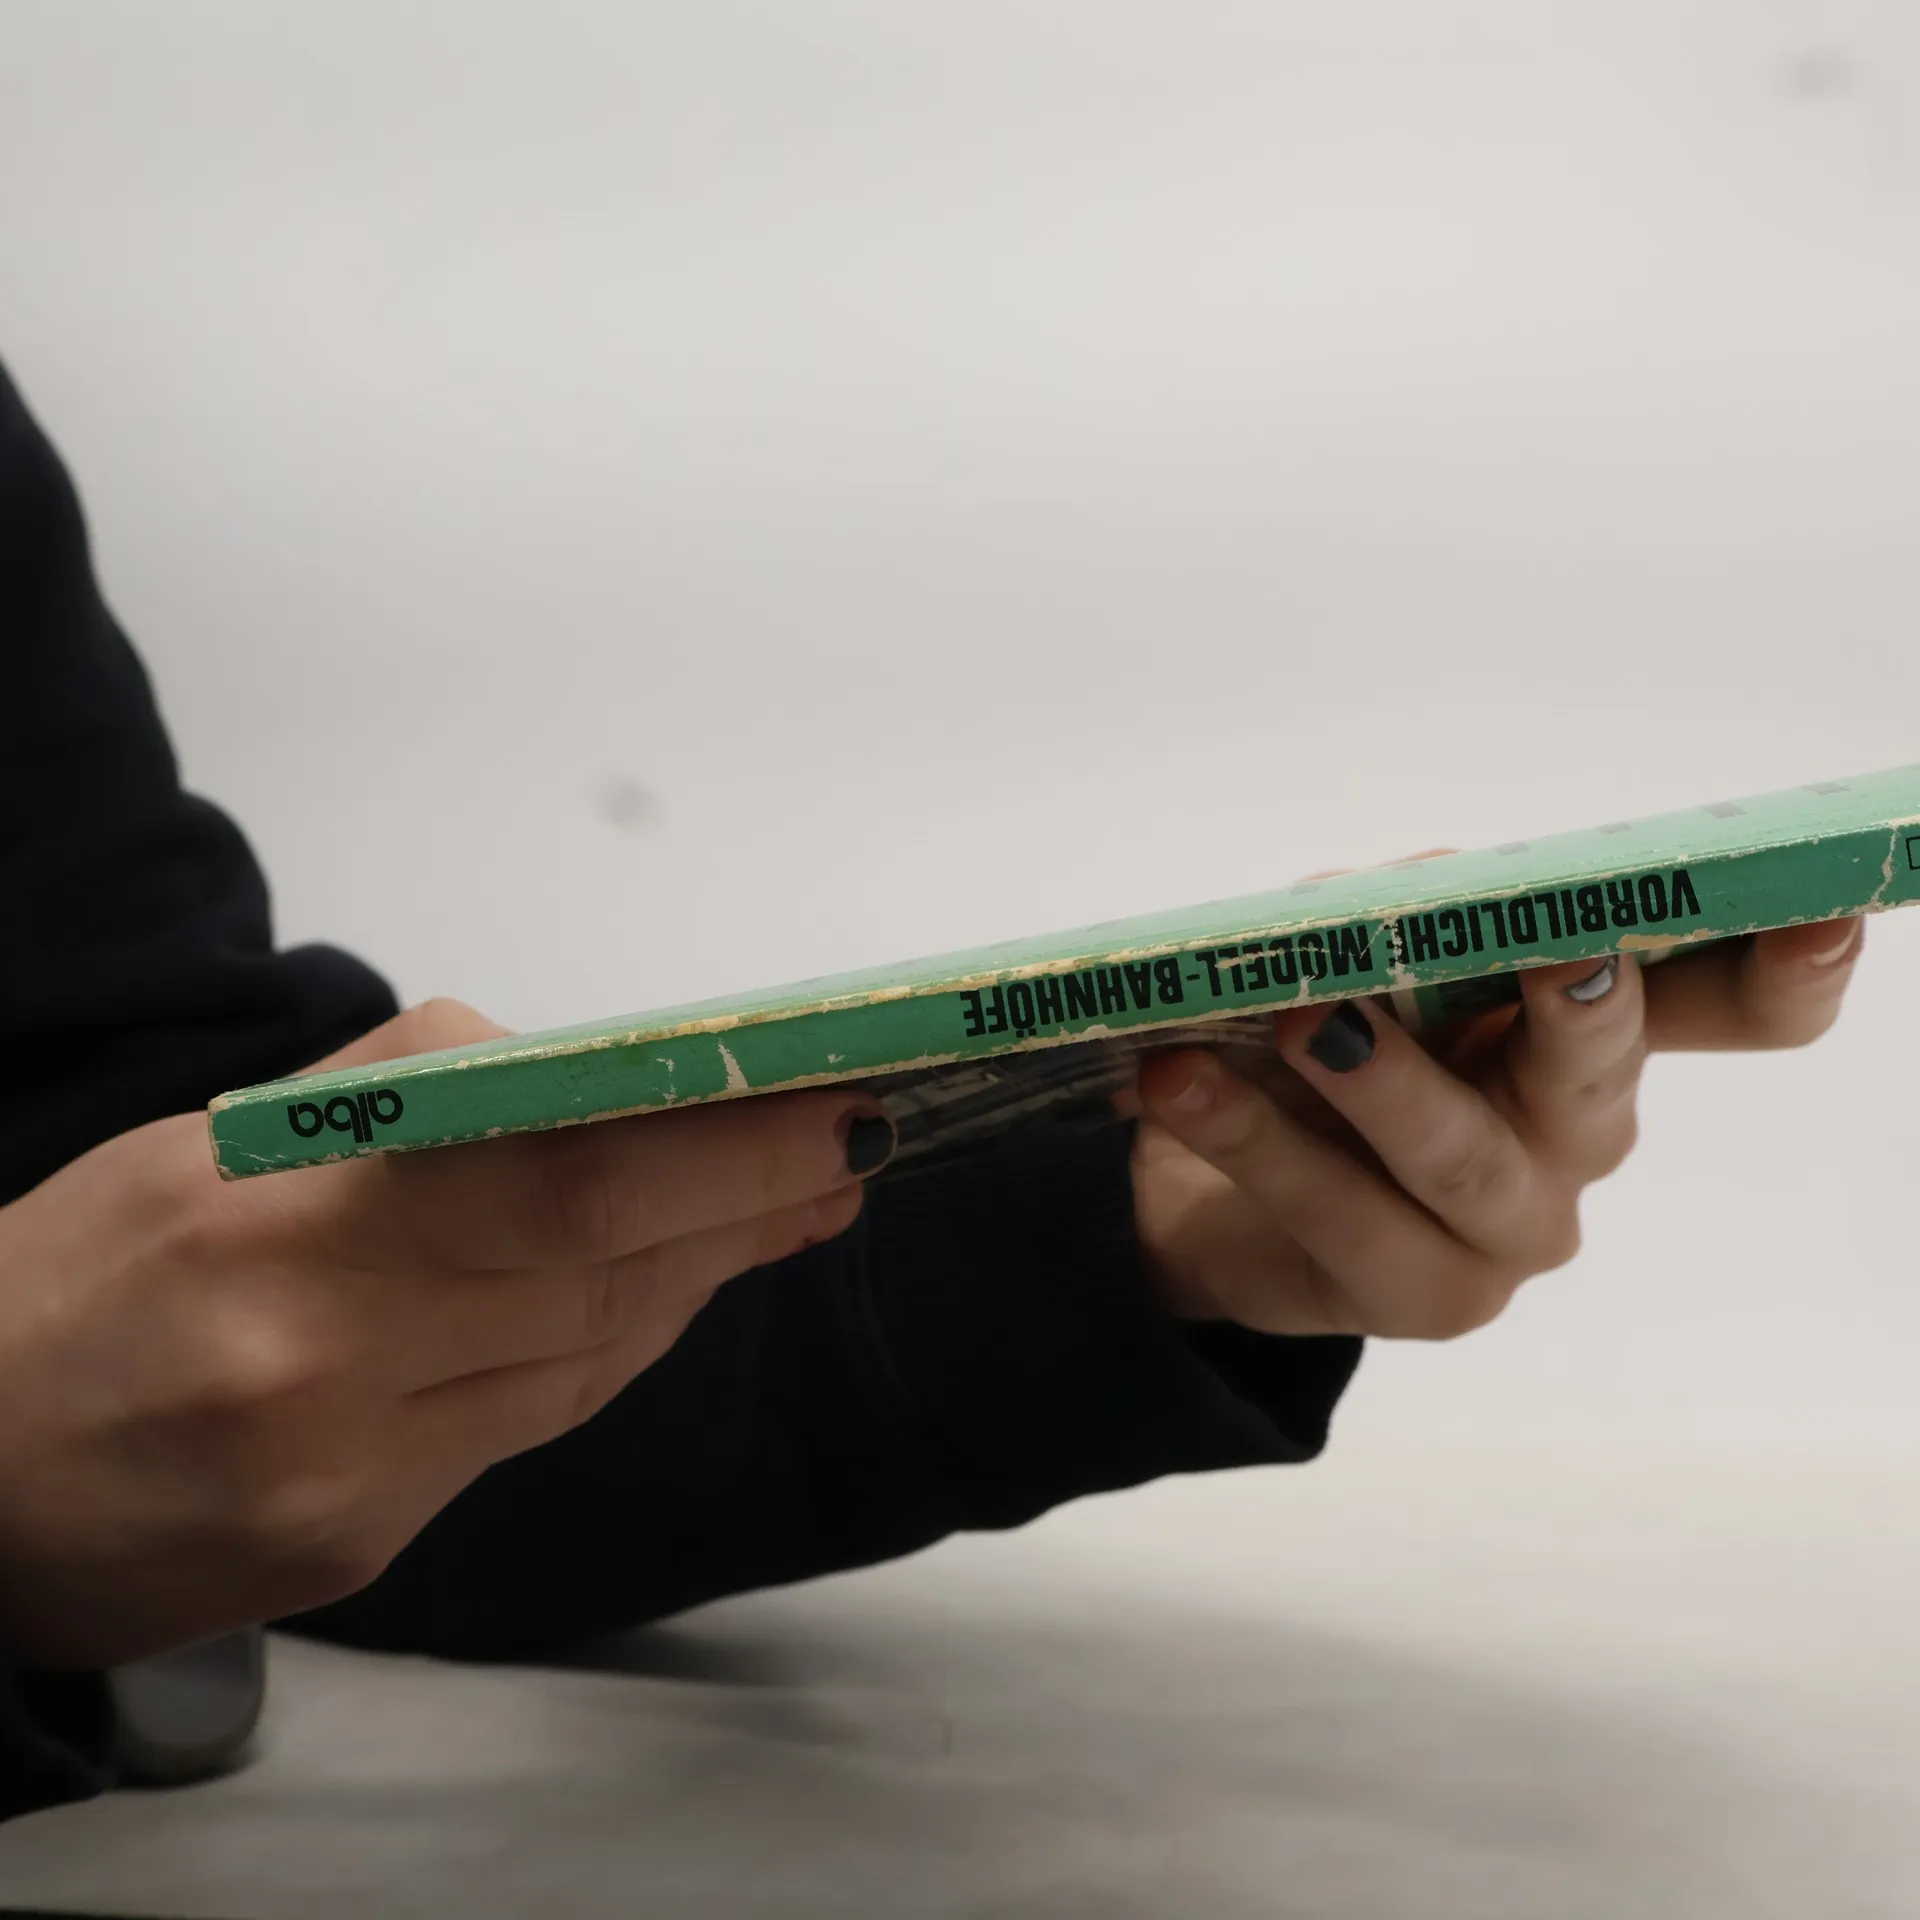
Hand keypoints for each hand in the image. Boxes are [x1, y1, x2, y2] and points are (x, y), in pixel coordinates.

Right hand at [0, 1000, 892, 1666]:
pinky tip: (659, 1292)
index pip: (555, 1176)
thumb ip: (402, 1091)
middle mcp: (318, 1365)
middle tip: (844, 1146)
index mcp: (272, 1223)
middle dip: (744, 1202)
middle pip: (600, 1272)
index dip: (714, 1146)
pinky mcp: (358, 1547)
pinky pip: (532, 1428)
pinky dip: (611, 1348)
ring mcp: (346, 1477)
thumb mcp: (212, 1140)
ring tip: (780, 1202)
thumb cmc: (72, 1277)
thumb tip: (583, 1072)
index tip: (824, 1103)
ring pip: (588, 1355)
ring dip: (696, 1270)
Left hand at [1132, 907, 1862, 1338]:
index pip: (1729, 1006)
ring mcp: (1509, 1229)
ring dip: (1377, 1080)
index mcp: (1593, 1032)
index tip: (1821, 914)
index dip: (1786, 967)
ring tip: (1299, 1021)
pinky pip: (1339, 1214)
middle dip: (1584, 1009)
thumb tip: (1405, 896)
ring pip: (1463, 1155)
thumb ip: (1402, 922)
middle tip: (1558, 951)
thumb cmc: (1322, 1041)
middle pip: (1606, 1074)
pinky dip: (1253, 1136)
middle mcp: (1578, 1133)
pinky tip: (1181, 1080)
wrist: (1217, 1179)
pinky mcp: (1420, 1298)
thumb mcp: (1363, 960)